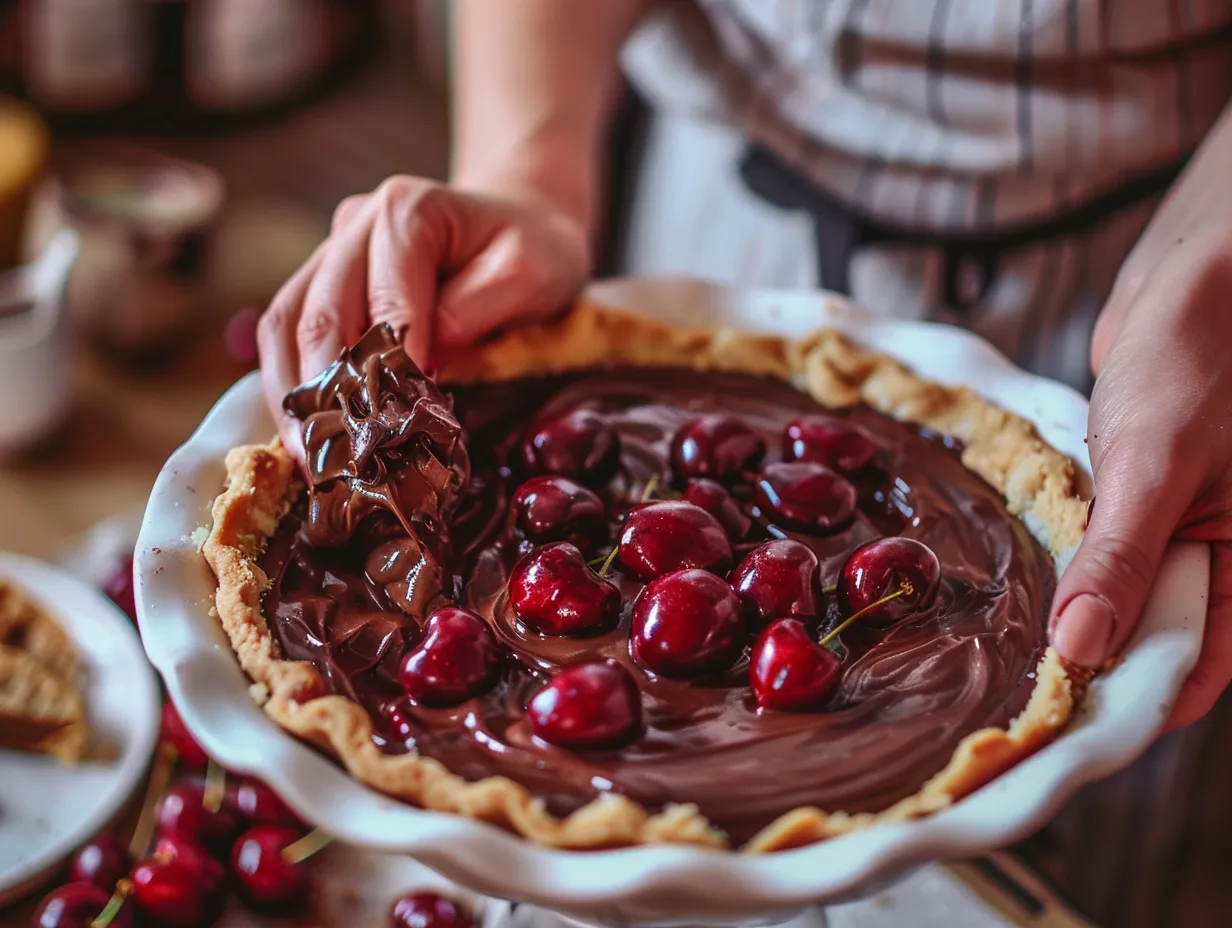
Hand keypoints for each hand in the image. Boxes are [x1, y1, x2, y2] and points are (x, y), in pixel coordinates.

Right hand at [257, 175, 590, 451]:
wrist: (522, 222)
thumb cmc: (532, 251)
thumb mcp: (528, 274)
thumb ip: (474, 310)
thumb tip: (420, 359)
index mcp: (407, 212)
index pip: (382, 301)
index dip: (384, 368)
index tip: (392, 426)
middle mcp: (357, 224)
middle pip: (317, 315)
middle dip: (323, 395)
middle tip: (335, 459)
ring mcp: (333, 250)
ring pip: (285, 324)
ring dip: (291, 395)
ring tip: (309, 455)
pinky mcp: (322, 279)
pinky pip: (286, 331)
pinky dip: (290, 382)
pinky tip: (303, 430)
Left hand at [1050, 126, 1231, 729]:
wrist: (1196, 272)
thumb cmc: (1200, 353)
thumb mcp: (1157, 463)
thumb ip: (1122, 558)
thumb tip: (1081, 649)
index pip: (1201, 662)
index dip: (1138, 698)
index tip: (1065, 725)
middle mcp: (1222, 551)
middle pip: (1158, 637)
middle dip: (1096, 663)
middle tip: (1017, 693)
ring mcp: (1180, 521)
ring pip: (1125, 593)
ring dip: (1076, 615)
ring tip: (1008, 650)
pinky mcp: (1139, 491)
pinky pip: (1104, 546)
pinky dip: (1068, 564)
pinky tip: (1021, 582)